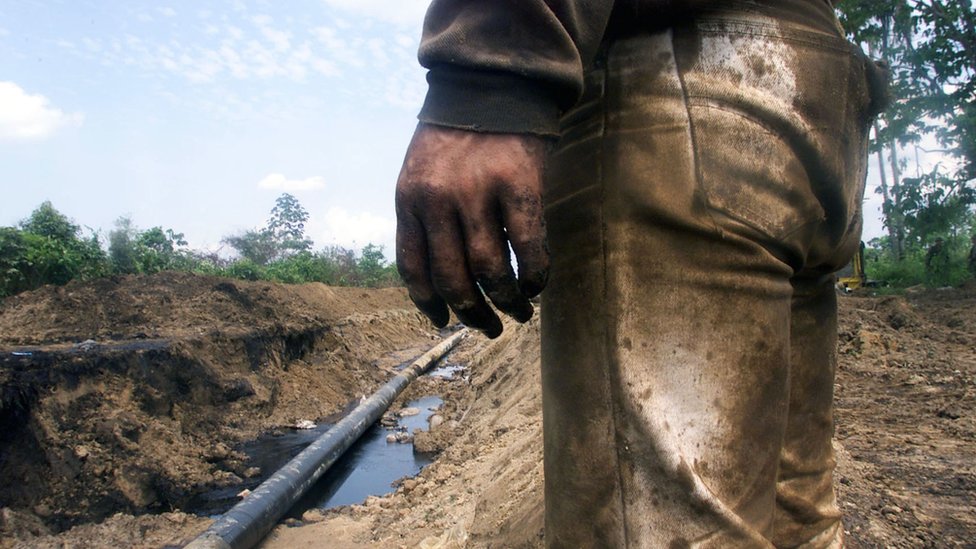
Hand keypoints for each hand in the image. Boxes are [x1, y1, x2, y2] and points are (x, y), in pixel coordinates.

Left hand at [395, 123, 549, 337]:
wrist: (491, 83)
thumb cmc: (457, 135)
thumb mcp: (422, 172)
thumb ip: (425, 216)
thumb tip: (440, 278)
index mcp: (409, 199)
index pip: (413, 268)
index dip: (428, 303)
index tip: (444, 320)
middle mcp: (437, 200)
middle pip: (452, 279)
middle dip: (472, 314)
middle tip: (489, 327)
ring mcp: (477, 192)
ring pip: (490, 272)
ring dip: (507, 303)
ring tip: (520, 313)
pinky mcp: (518, 185)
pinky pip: (527, 248)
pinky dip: (535, 276)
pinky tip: (538, 286)